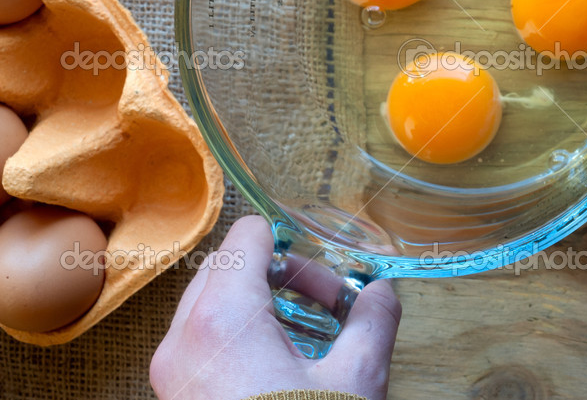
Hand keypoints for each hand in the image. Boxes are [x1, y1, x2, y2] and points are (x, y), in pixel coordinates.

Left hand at [150, 216, 400, 399]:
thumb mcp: (356, 380)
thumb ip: (373, 321)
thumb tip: (381, 293)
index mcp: (223, 317)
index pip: (248, 237)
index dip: (295, 246)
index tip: (326, 279)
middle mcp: (183, 338)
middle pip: (228, 267)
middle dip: (281, 279)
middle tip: (328, 310)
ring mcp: (171, 372)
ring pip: (211, 304)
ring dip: (260, 306)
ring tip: (308, 341)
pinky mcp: (174, 398)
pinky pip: (200, 341)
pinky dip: (239, 337)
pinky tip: (280, 370)